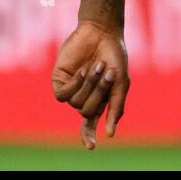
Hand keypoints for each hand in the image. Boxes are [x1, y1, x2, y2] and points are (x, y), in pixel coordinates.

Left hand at [51, 20, 129, 148]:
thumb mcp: (120, 83)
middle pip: (86, 112)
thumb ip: (116, 107)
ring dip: (88, 86)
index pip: (89, 124)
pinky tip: (81, 71)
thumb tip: (110, 133)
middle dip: (98, 93)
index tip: (91, 147)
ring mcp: (71, 88)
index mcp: (99, 99)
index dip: (88, 135)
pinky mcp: (59, 79)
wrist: (102, 32)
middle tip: (107, 73)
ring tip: (95, 67)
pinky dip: (74, 85)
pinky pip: (62, 96)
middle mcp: (84, 96)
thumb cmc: (114, 56)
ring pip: (75, 104)